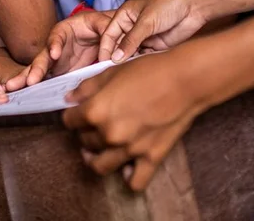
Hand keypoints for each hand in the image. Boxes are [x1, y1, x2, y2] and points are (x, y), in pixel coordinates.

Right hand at [7, 10, 112, 90]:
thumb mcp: (104, 24)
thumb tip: (107, 56)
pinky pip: (44, 81)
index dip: (54, 44)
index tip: (54, 54)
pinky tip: (22, 95)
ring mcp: (53, 61)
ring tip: (12, 87)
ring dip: (26, 78)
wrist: (98, 35)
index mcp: (64, 30)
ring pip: (37, 70)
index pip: (57, 36)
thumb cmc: (99, 25)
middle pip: (43, 56)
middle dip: (36, 68)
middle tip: (30, 80)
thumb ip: (108, 35)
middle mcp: (54, 46)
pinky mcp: (57, 72)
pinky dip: (34, 88)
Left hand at [62, 50, 207, 190]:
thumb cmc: (149, 71)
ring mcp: (130, 149)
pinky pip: (134, 181)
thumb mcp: (111, 72)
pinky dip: (127, 177)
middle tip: (94, 124)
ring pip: (100, 165)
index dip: (72, 115)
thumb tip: (68, 99)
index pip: (69, 121)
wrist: (185, 80)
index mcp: (96, 111)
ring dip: (96, 156)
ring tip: (100, 148)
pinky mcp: (151, 158)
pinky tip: (126, 166)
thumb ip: (86, 88)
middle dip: (86, 132)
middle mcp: (109, 134)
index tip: (77, 112)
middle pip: (84, 141)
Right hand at [98, 0, 207, 62]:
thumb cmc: (169, 3)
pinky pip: (144, 57)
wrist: (194, 5)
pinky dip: (141, 63)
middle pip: (119, 45)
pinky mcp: (156, 45)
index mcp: (125, 15)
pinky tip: (138, 70)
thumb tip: (115, 57)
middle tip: (111, 72)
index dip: (105, 48)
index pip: (109, 34)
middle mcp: (132, 26)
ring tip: (124, 74)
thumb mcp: (146, 21)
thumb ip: (131, 40)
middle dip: (116, 57)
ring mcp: (144, 37)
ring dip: (128, 62)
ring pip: (131, 53)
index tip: (102, 62)